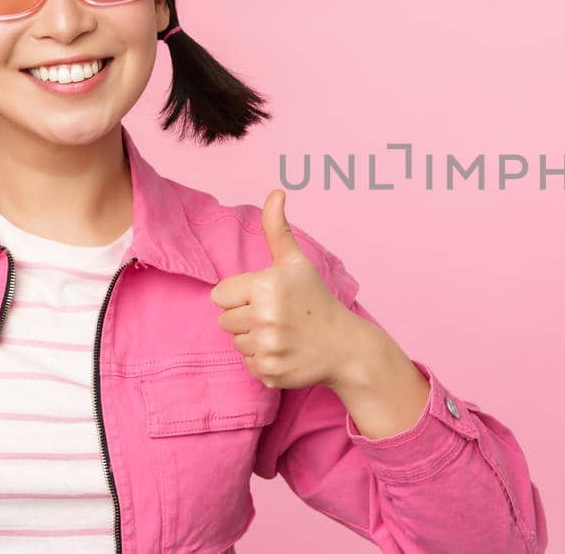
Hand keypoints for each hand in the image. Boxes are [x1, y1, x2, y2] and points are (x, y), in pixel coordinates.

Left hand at [210, 189, 366, 388]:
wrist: (345, 346)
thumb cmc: (315, 299)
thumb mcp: (295, 263)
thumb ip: (277, 229)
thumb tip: (276, 192)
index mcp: (265, 287)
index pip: (219, 296)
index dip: (240, 296)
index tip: (264, 297)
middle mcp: (265, 318)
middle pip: (224, 321)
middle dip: (245, 318)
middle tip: (275, 316)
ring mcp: (268, 348)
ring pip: (236, 343)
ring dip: (253, 339)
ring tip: (281, 333)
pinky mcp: (269, 372)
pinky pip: (248, 364)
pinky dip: (263, 360)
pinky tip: (284, 351)